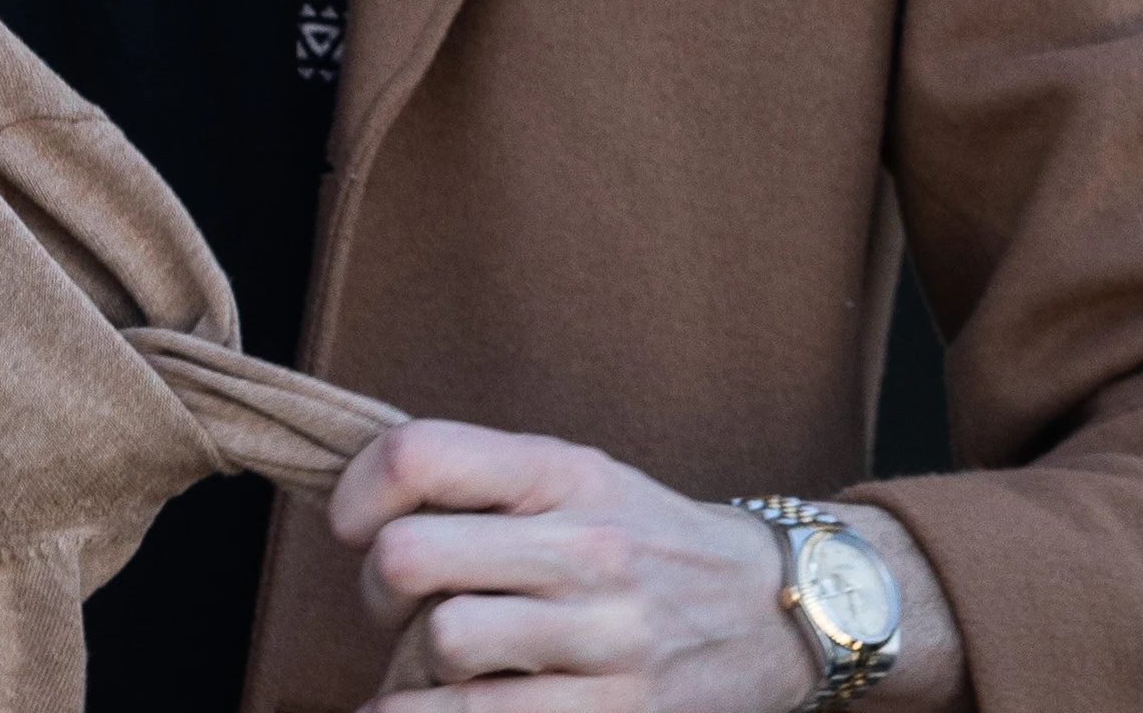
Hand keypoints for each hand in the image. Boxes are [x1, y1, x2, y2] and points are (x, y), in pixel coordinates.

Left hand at [333, 422, 964, 710]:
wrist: (785, 610)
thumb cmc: (654, 547)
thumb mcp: (588, 483)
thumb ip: (486, 485)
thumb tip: (360, 513)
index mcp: (570, 475)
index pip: (420, 454)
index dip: (358, 493)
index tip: (357, 525)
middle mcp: (588, 547)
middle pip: (408, 558)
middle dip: (379, 593)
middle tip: (403, 609)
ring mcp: (605, 636)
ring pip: (441, 645)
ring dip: (414, 671)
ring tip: (442, 671)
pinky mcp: (616, 712)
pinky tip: (442, 711)